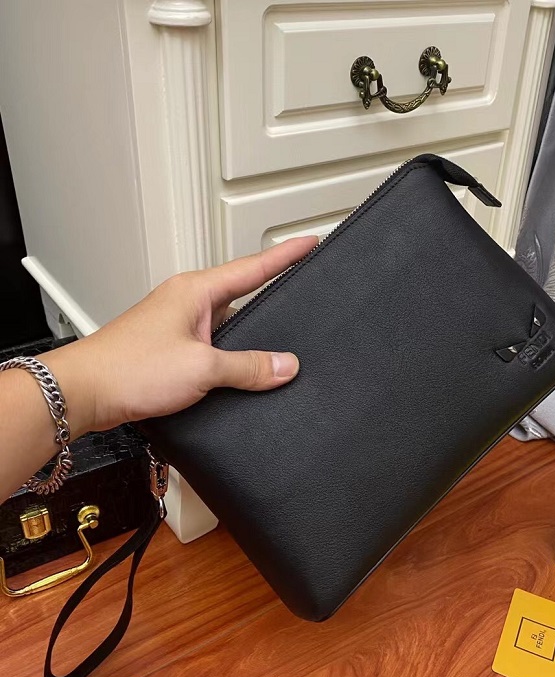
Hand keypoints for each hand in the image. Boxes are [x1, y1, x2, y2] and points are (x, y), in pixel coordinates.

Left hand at [40, 236, 317, 435]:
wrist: (83, 393)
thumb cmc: (127, 368)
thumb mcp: (201, 368)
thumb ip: (248, 366)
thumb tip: (285, 364)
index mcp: (196, 292)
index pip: (253, 267)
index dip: (285, 255)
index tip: (308, 242)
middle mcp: (187, 302)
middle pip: (242, 291)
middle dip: (271, 288)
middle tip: (299, 280)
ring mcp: (178, 324)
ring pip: (227, 321)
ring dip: (249, 330)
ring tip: (276, 336)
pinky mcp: (171, 348)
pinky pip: (212, 343)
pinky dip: (230, 352)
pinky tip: (240, 367)